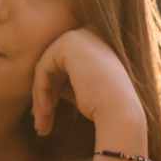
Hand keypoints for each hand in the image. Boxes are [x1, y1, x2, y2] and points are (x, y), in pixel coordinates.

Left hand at [30, 27, 144, 138]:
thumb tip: (40, 87)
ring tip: (42, 126)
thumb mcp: (80, 89)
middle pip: (52, 67)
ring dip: (41, 99)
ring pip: (45, 69)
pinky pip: (42, 69)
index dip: (53, 92)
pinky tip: (46, 112)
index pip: (63, 66)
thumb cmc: (103, 106)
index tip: (48, 115)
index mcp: (93, 42)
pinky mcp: (66, 44)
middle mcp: (86, 33)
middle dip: (44, 97)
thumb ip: (63, 81)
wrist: (119, 111)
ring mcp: (77, 36)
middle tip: (42, 125)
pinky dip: (41, 92)